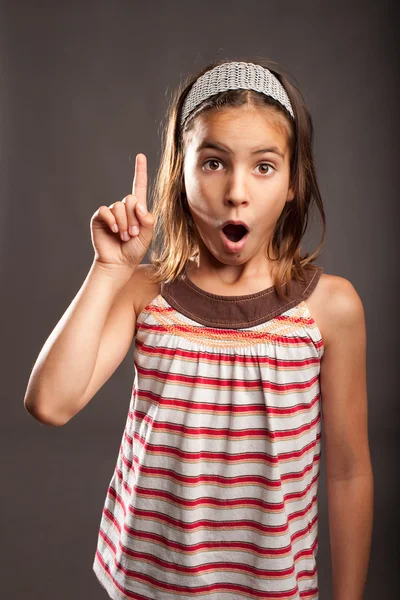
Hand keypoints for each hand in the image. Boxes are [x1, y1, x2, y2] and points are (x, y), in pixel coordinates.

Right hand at [90, 154, 153, 271]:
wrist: (118, 263)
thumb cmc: (134, 250)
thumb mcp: (147, 235)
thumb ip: (147, 219)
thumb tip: (137, 203)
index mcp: (137, 209)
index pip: (138, 186)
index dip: (140, 171)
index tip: (140, 156)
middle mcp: (123, 208)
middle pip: (129, 199)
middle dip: (134, 218)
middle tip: (133, 234)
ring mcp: (111, 212)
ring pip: (119, 207)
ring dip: (124, 224)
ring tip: (124, 237)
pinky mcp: (99, 217)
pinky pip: (106, 211)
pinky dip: (112, 221)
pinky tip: (114, 230)